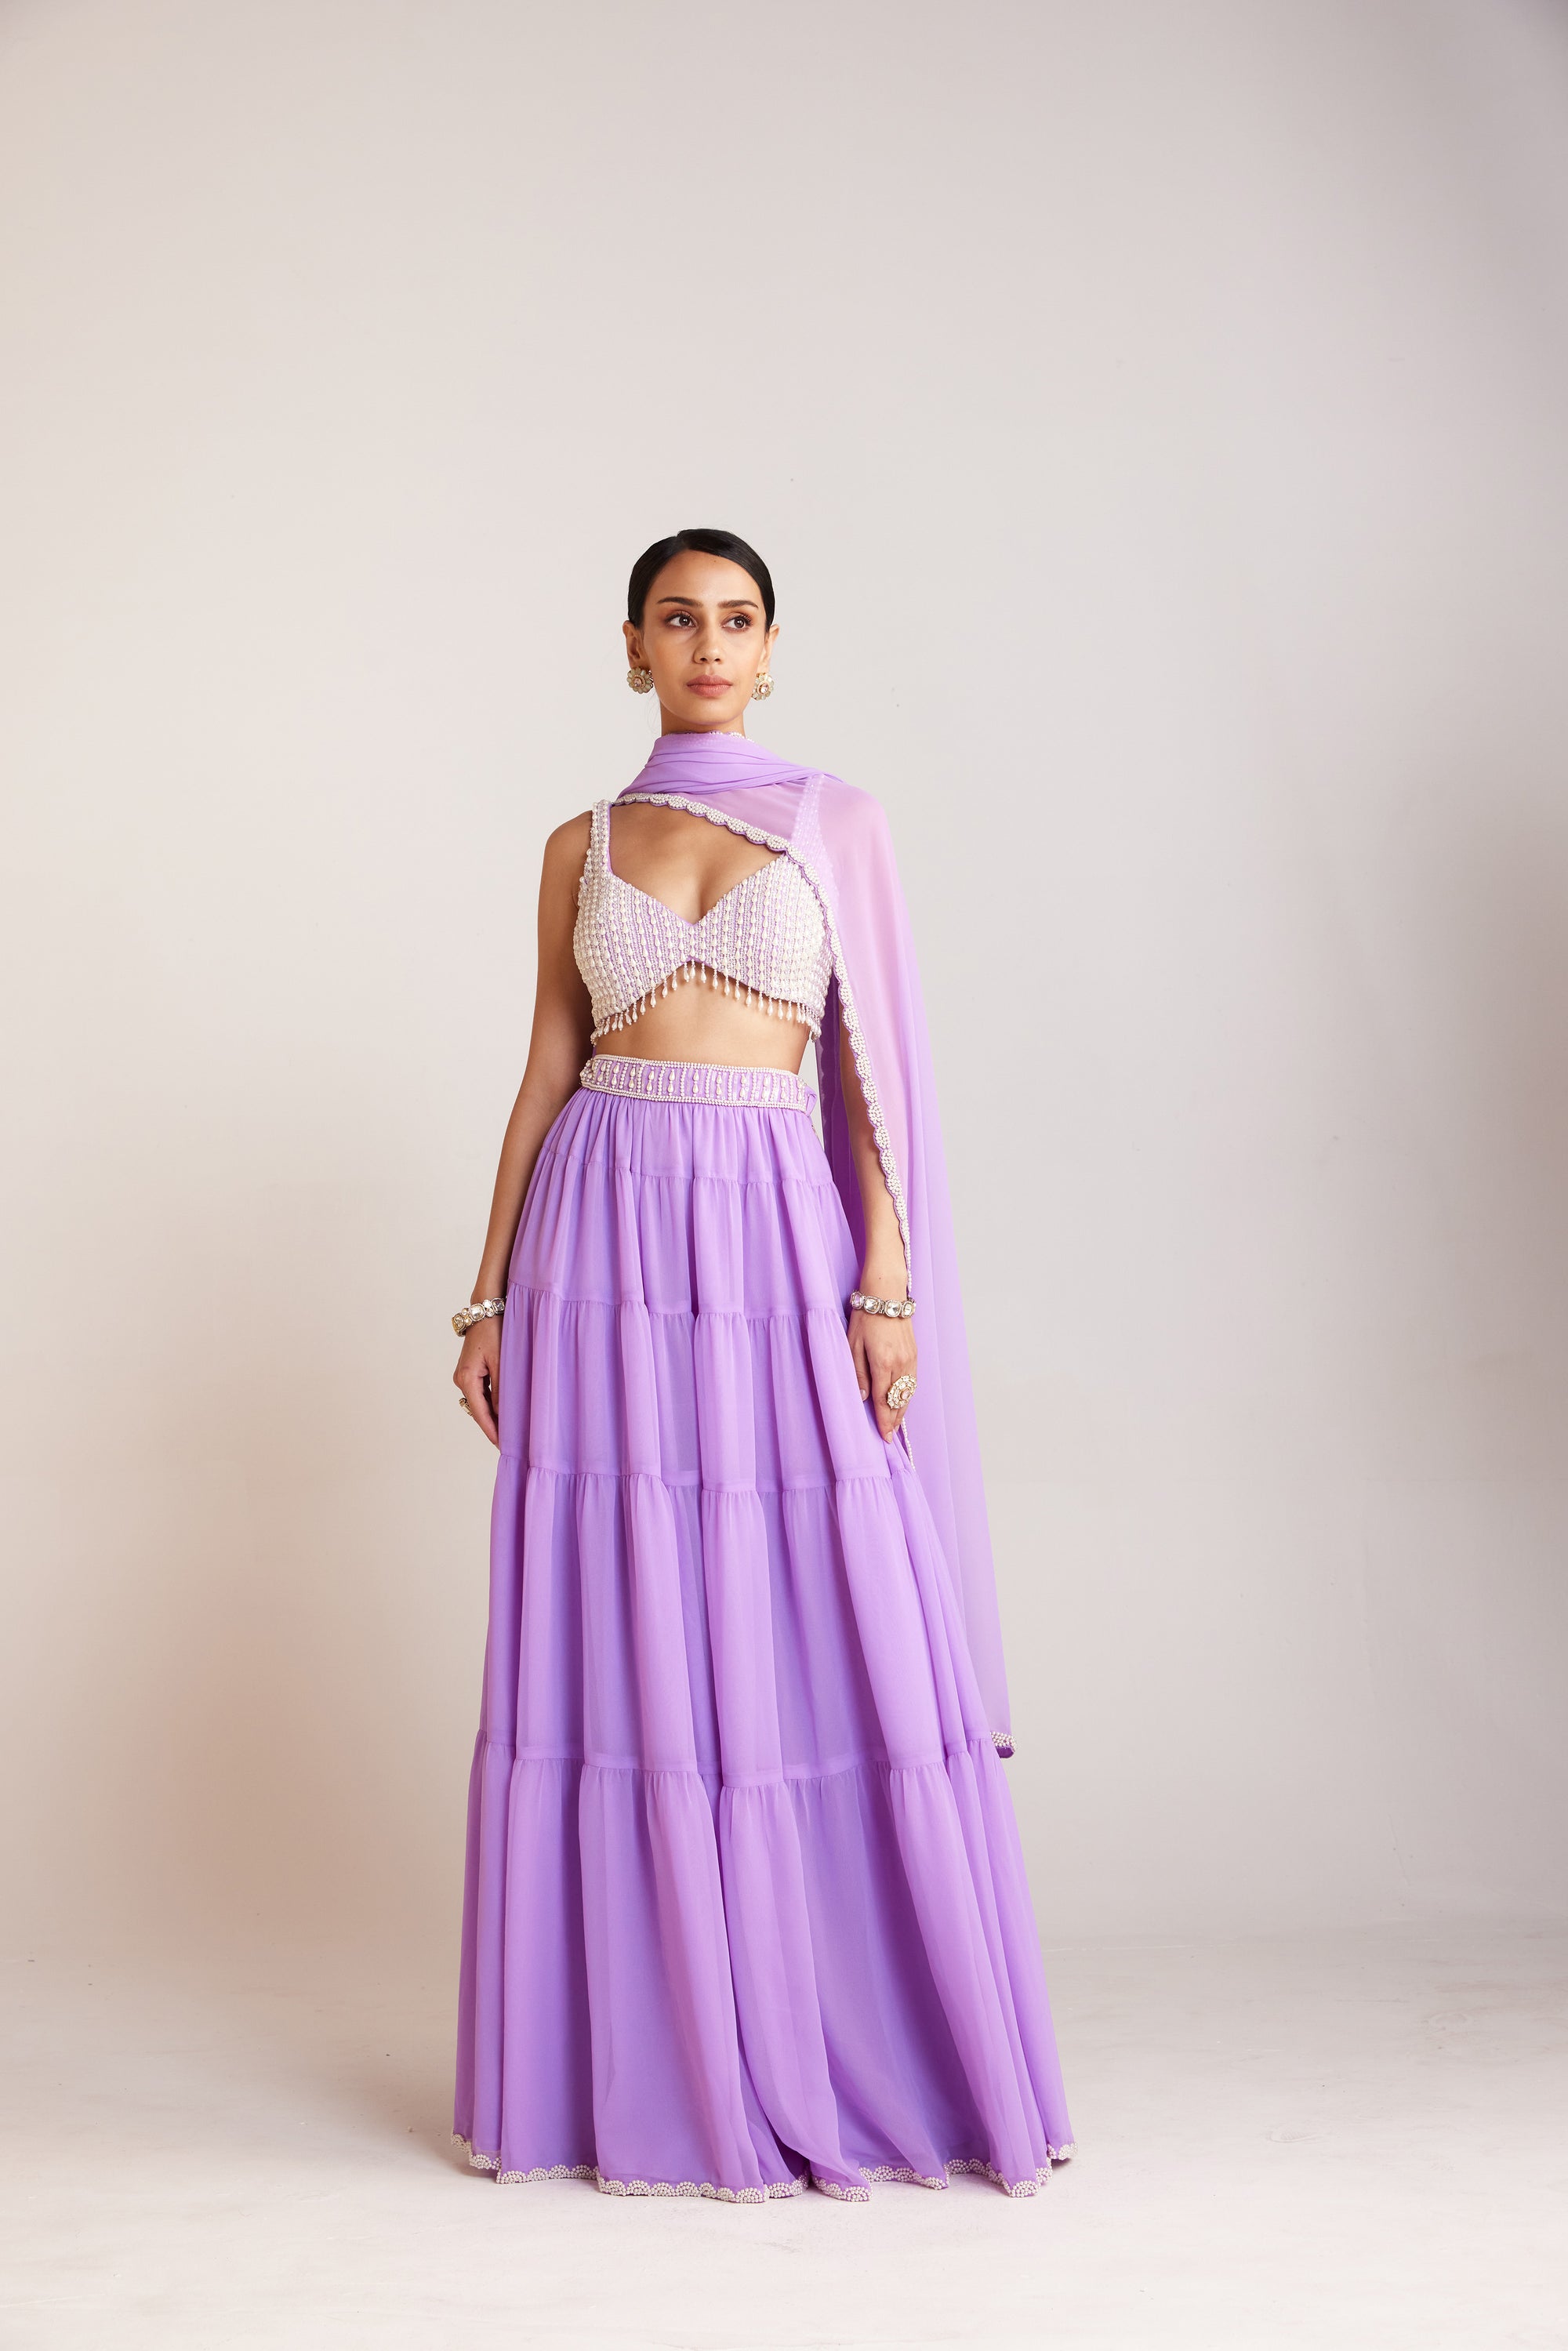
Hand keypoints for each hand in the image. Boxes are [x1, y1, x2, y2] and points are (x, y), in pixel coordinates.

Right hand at [454, 1315, 502, 1447]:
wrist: (486, 1310)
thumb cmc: (495, 1332)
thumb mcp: (501, 1363)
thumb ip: (501, 1390)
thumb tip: (502, 1414)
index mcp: (466, 1378)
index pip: (480, 1413)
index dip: (492, 1431)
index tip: (502, 1446)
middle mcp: (461, 1379)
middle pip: (478, 1410)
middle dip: (493, 1426)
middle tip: (509, 1443)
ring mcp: (464, 1375)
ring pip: (480, 1402)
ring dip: (493, 1415)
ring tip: (509, 1431)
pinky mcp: (470, 1371)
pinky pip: (481, 1393)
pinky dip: (492, 1403)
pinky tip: (504, 1411)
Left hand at [848, 1298, 916, 1442]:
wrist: (886, 1294)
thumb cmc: (865, 1317)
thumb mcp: (852, 1344)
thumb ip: (858, 1372)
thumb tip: (863, 1396)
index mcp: (883, 1363)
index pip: (883, 1400)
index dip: (883, 1420)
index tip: (884, 1436)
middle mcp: (900, 1364)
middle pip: (898, 1400)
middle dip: (894, 1420)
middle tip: (889, 1435)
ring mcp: (911, 1359)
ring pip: (908, 1393)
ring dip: (902, 1409)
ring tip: (895, 1423)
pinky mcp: (915, 1353)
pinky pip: (913, 1381)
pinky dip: (908, 1395)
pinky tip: (903, 1401)